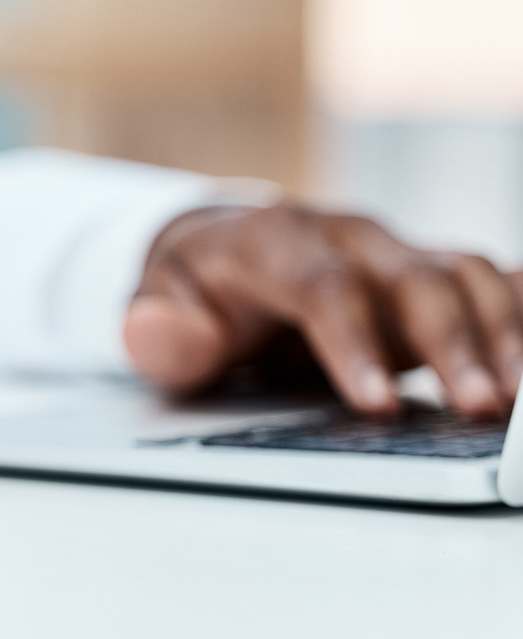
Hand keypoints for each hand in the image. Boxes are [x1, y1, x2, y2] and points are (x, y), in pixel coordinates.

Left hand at [126, 201, 522, 416]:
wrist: (223, 246)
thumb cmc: (196, 284)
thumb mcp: (157, 303)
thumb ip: (157, 327)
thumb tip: (157, 333)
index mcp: (274, 240)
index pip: (320, 285)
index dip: (351, 342)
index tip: (375, 403)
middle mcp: (346, 237)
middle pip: (411, 279)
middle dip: (451, 342)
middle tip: (477, 406)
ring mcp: (395, 251)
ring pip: (463, 275)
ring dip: (501, 333)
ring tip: (515, 397)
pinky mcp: (429, 272)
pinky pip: (488, 280)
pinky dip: (520, 309)